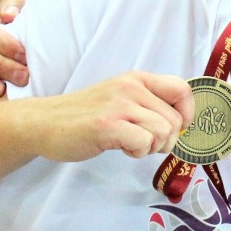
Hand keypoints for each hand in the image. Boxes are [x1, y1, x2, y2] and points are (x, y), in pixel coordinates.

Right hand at [30, 71, 194, 161]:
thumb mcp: (122, 99)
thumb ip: (150, 104)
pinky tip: (121, 148)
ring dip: (151, 146)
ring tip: (129, 143)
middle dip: (165, 140)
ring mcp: (118, 105)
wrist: (43, 123)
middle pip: (175, 120)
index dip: (187, 114)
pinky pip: (145, 142)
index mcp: (137, 79)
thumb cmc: (87, 115)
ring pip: (164, 132)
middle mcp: (130, 87)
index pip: (182, 89)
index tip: (175, 129)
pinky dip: (138, 152)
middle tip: (143, 142)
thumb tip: (183, 124)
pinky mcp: (107, 125)